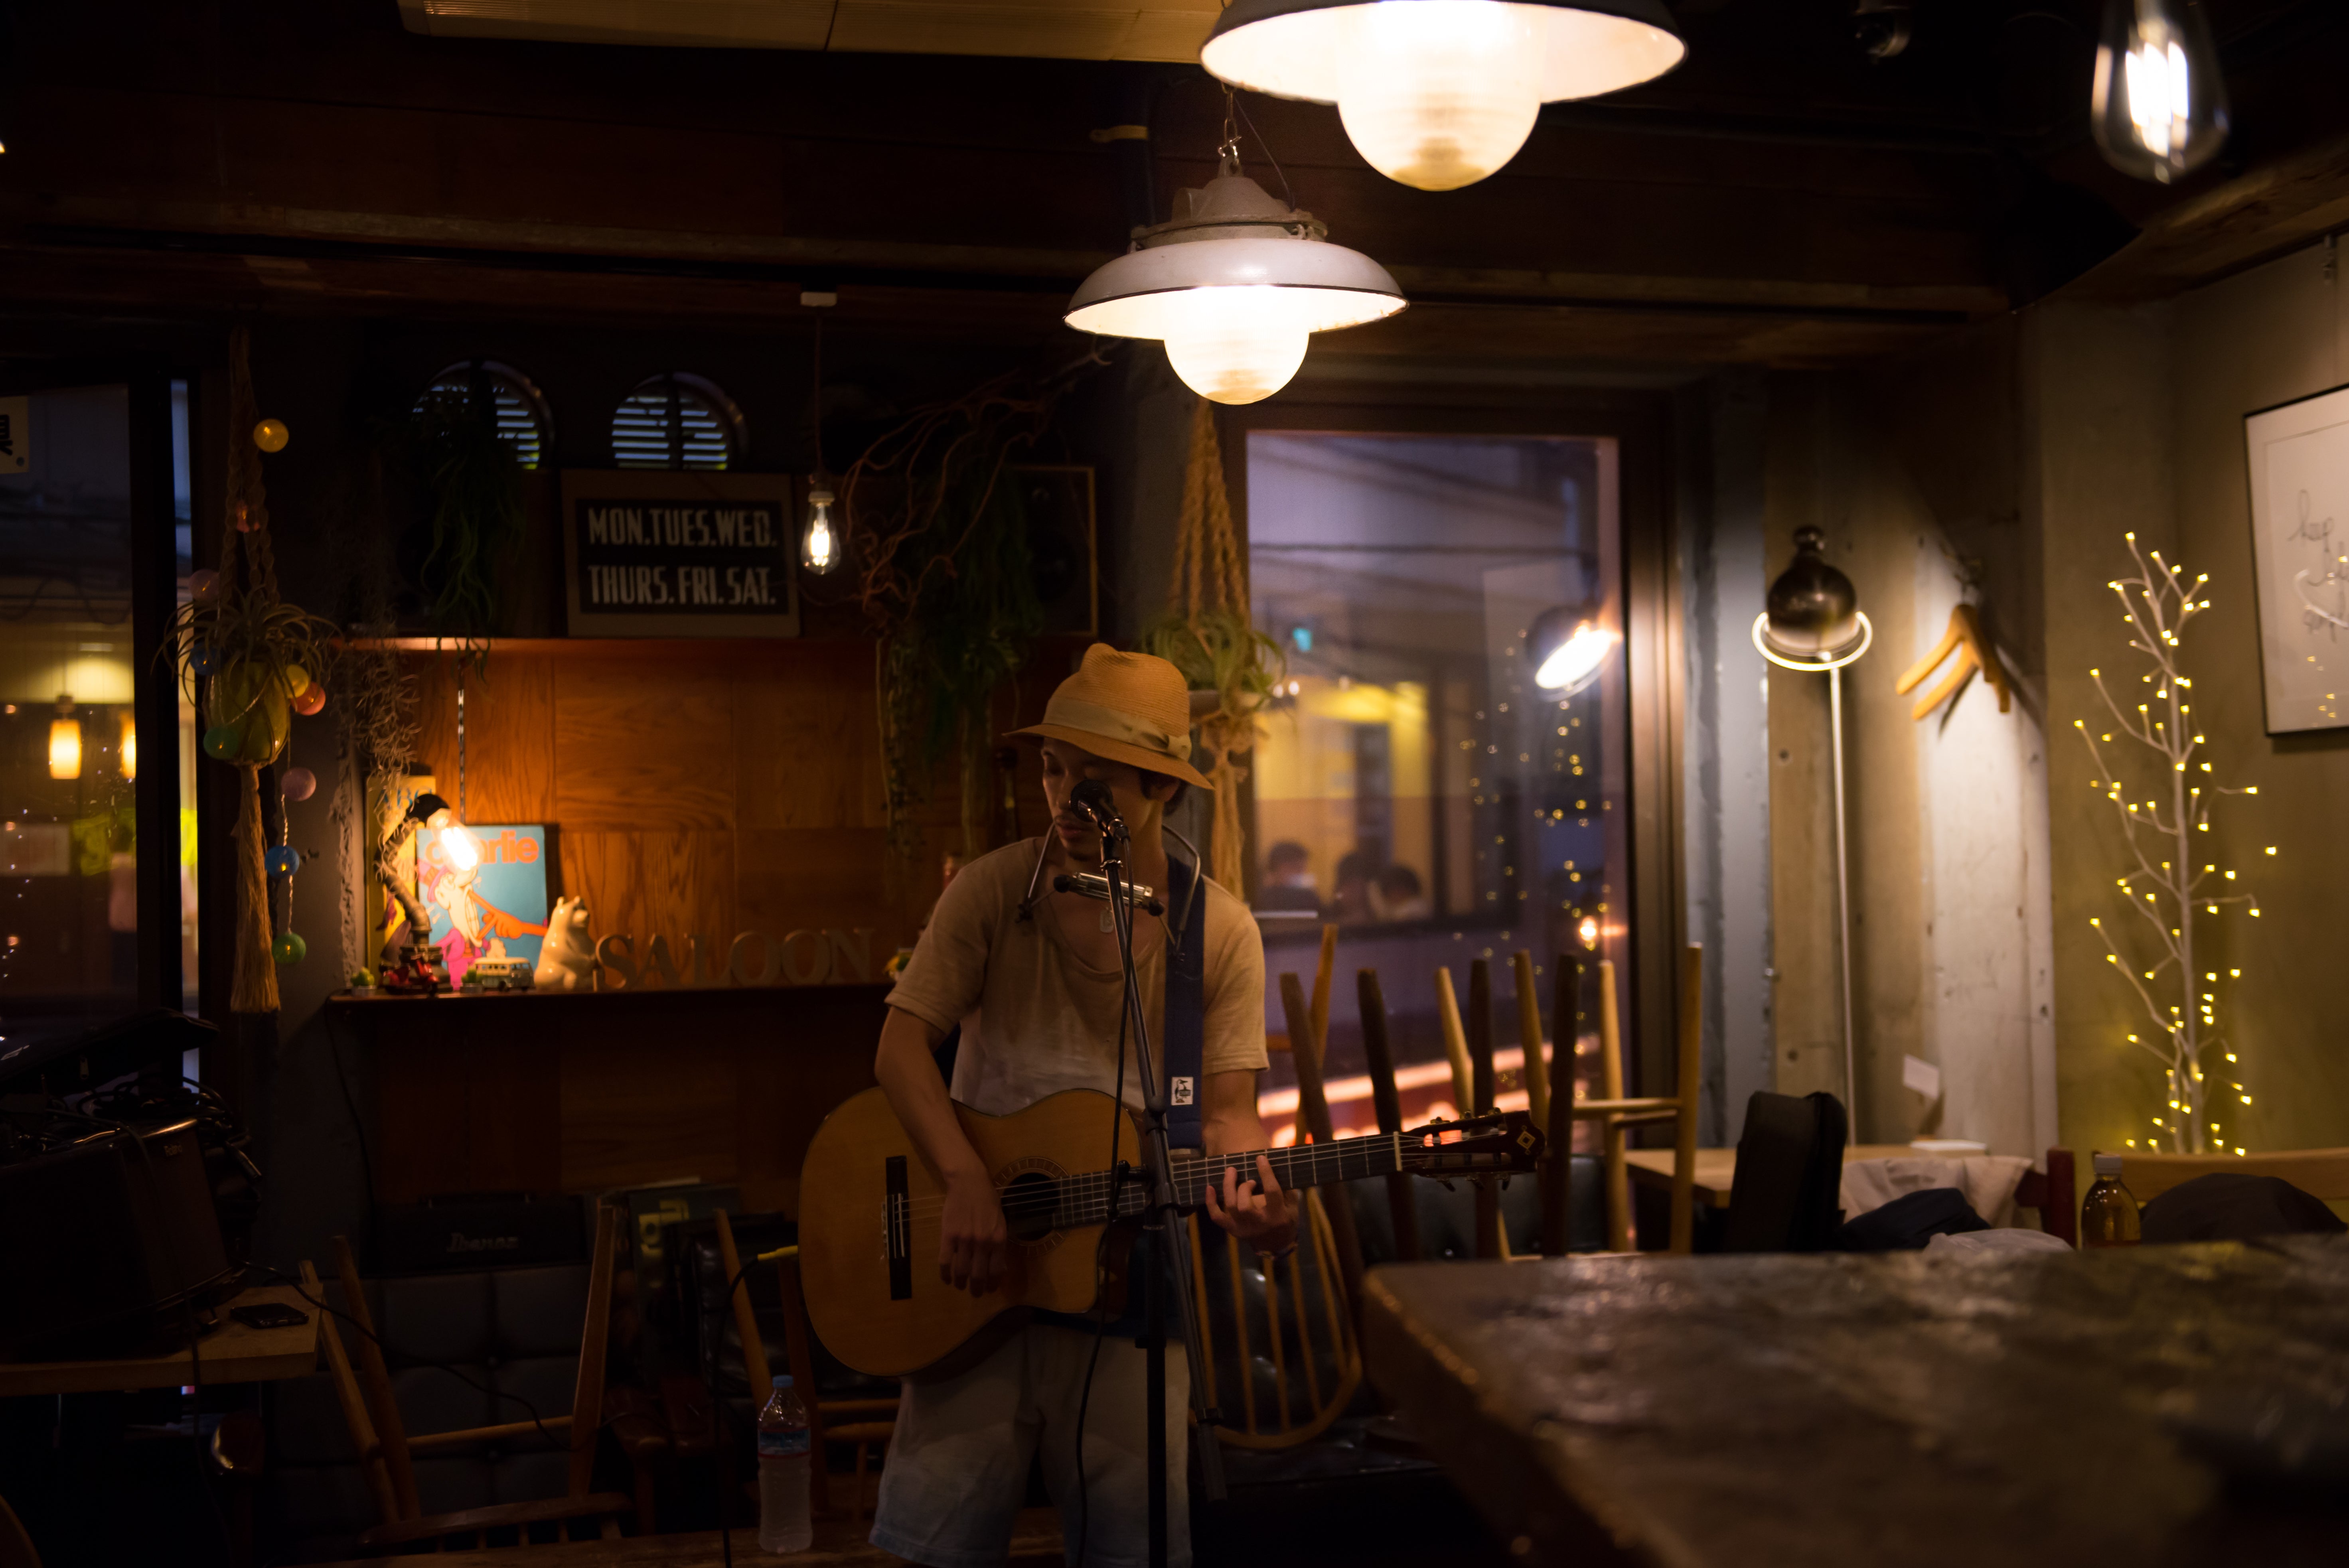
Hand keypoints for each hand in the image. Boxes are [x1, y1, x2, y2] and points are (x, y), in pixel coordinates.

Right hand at [939, 1170, 1007, 1296]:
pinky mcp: (948, 1236)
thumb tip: (999, 1267)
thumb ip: (999, 1244)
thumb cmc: (988, 1201)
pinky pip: (945, 1261)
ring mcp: (964, 1240)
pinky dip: (945, 1274)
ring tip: (960, 1286)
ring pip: (961, 1271)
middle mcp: (982, 1243)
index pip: (997, 1270)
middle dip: (977, 1289)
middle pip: (979, 1275)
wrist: (969, 1183)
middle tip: (974, 1294)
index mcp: (998, 1239)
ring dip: (961, 1283)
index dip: (992, 1284)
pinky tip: (946, 1278)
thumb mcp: (1001, 1222)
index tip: (989, 1289)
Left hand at [1203, 1154, 1300, 1254]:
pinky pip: (1217, 1217)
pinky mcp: (1233, 1230)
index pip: (1271, 1192)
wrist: (1276, 1244)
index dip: (1265, 1173)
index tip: (1260, 1158)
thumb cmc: (1286, 1220)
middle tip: (1249, 1180)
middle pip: (1244, 1205)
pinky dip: (1211, 1202)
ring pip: (1230, 1207)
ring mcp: (1243, 1228)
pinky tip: (1210, 1187)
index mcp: (1277, 1216)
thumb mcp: (1292, 1206)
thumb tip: (1276, 1165)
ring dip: (1229, 1187)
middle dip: (1244, 1187)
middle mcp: (1259, 1224)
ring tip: (1231, 1172)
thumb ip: (1286, 1188)